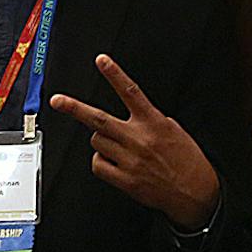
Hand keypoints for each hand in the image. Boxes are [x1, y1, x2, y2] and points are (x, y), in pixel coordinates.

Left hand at [50, 53, 219, 227]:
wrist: (194, 192)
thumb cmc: (186, 159)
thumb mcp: (174, 129)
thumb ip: (150, 120)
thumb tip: (131, 117)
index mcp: (154, 122)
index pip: (131, 91)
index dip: (115, 74)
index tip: (102, 60)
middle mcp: (139, 139)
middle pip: (99, 119)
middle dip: (75, 108)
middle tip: (58, 101)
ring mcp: (130, 160)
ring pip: (97, 142)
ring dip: (101, 140)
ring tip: (117, 146)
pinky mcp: (125, 180)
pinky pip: (98, 165)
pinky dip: (101, 161)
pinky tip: (114, 162)